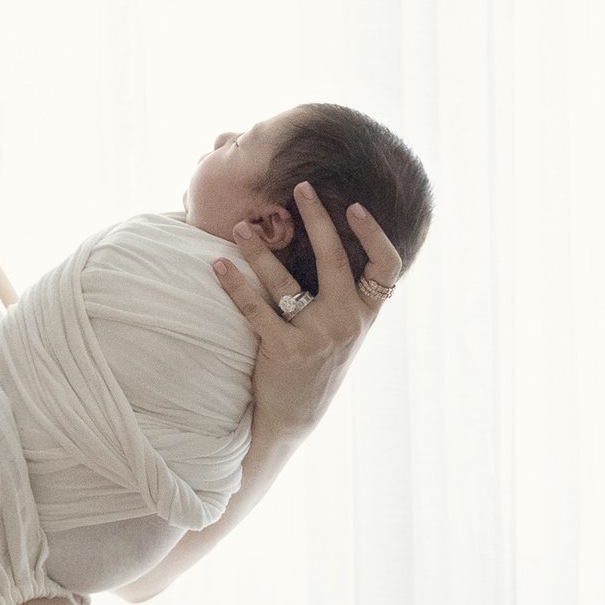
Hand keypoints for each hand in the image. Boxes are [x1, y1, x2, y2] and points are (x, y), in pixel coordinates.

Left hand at [210, 181, 406, 443]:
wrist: (295, 417)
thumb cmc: (315, 364)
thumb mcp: (342, 329)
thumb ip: (343, 293)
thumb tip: (329, 237)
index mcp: (365, 314)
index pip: (387, 267)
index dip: (374, 233)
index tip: (353, 206)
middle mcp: (347, 322)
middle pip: (334, 259)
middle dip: (316, 217)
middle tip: (300, 187)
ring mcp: (317, 337)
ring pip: (285, 281)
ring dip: (259, 249)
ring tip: (240, 226)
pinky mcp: (285, 350)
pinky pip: (254, 308)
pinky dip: (233, 283)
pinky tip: (217, 264)